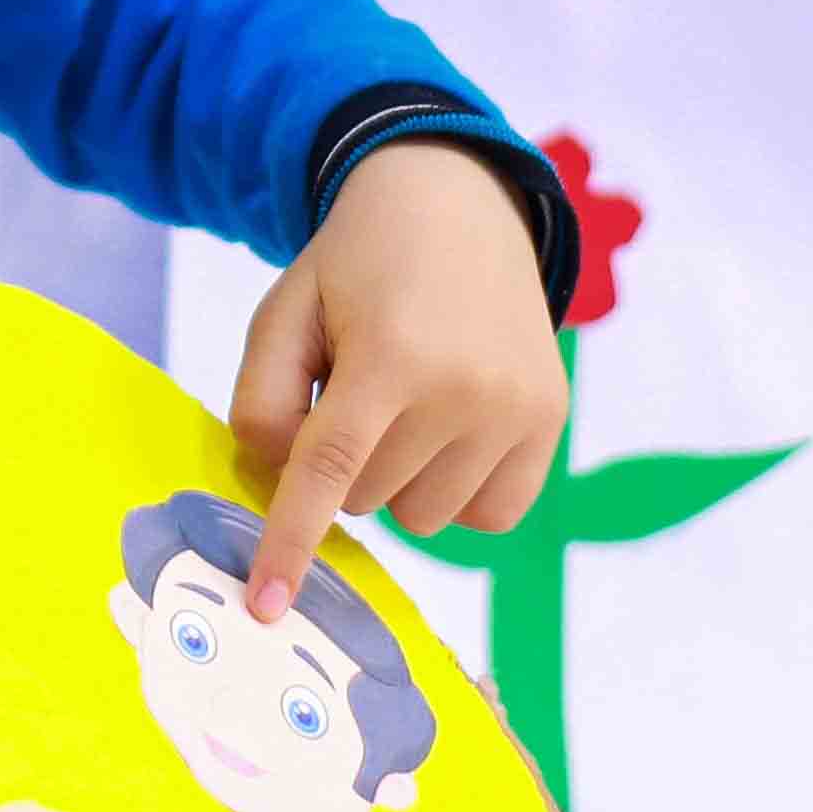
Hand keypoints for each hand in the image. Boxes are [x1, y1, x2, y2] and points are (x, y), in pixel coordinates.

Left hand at [226, 140, 569, 613]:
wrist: (456, 205)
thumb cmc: (356, 267)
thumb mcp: (283, 313)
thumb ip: (262, 403)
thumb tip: (284, 487)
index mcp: (390, 352)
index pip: (328, 470)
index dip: (290, 542)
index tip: (266, 606)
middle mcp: (465, 387)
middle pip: (367, 498)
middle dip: (345, 462)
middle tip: (359, 387)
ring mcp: (517, 408)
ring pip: (424, 518)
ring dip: (399, 479)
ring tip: (407, 399)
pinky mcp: (551, 420)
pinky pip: (489, 516)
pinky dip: (457, 491)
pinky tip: (450, 430)